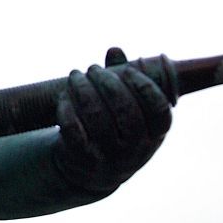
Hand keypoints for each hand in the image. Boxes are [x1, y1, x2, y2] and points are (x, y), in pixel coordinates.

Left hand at [52, 48, 171, 192]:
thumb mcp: (125, 108)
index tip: (128, 70)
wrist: (90, 171)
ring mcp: (111, 158)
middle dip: (107, 83)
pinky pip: (75, 134)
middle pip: (127, 112)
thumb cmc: (113, 128)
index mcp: (154, 135)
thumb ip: (122, 76)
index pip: (159, 111)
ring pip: (98, 120)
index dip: (145, 87)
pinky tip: (63, 98)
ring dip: (84, 91)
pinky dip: (68, 112)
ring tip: (75, 76)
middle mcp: (136, 149)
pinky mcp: (84, 161)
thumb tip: (115, 51)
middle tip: (92, 68)